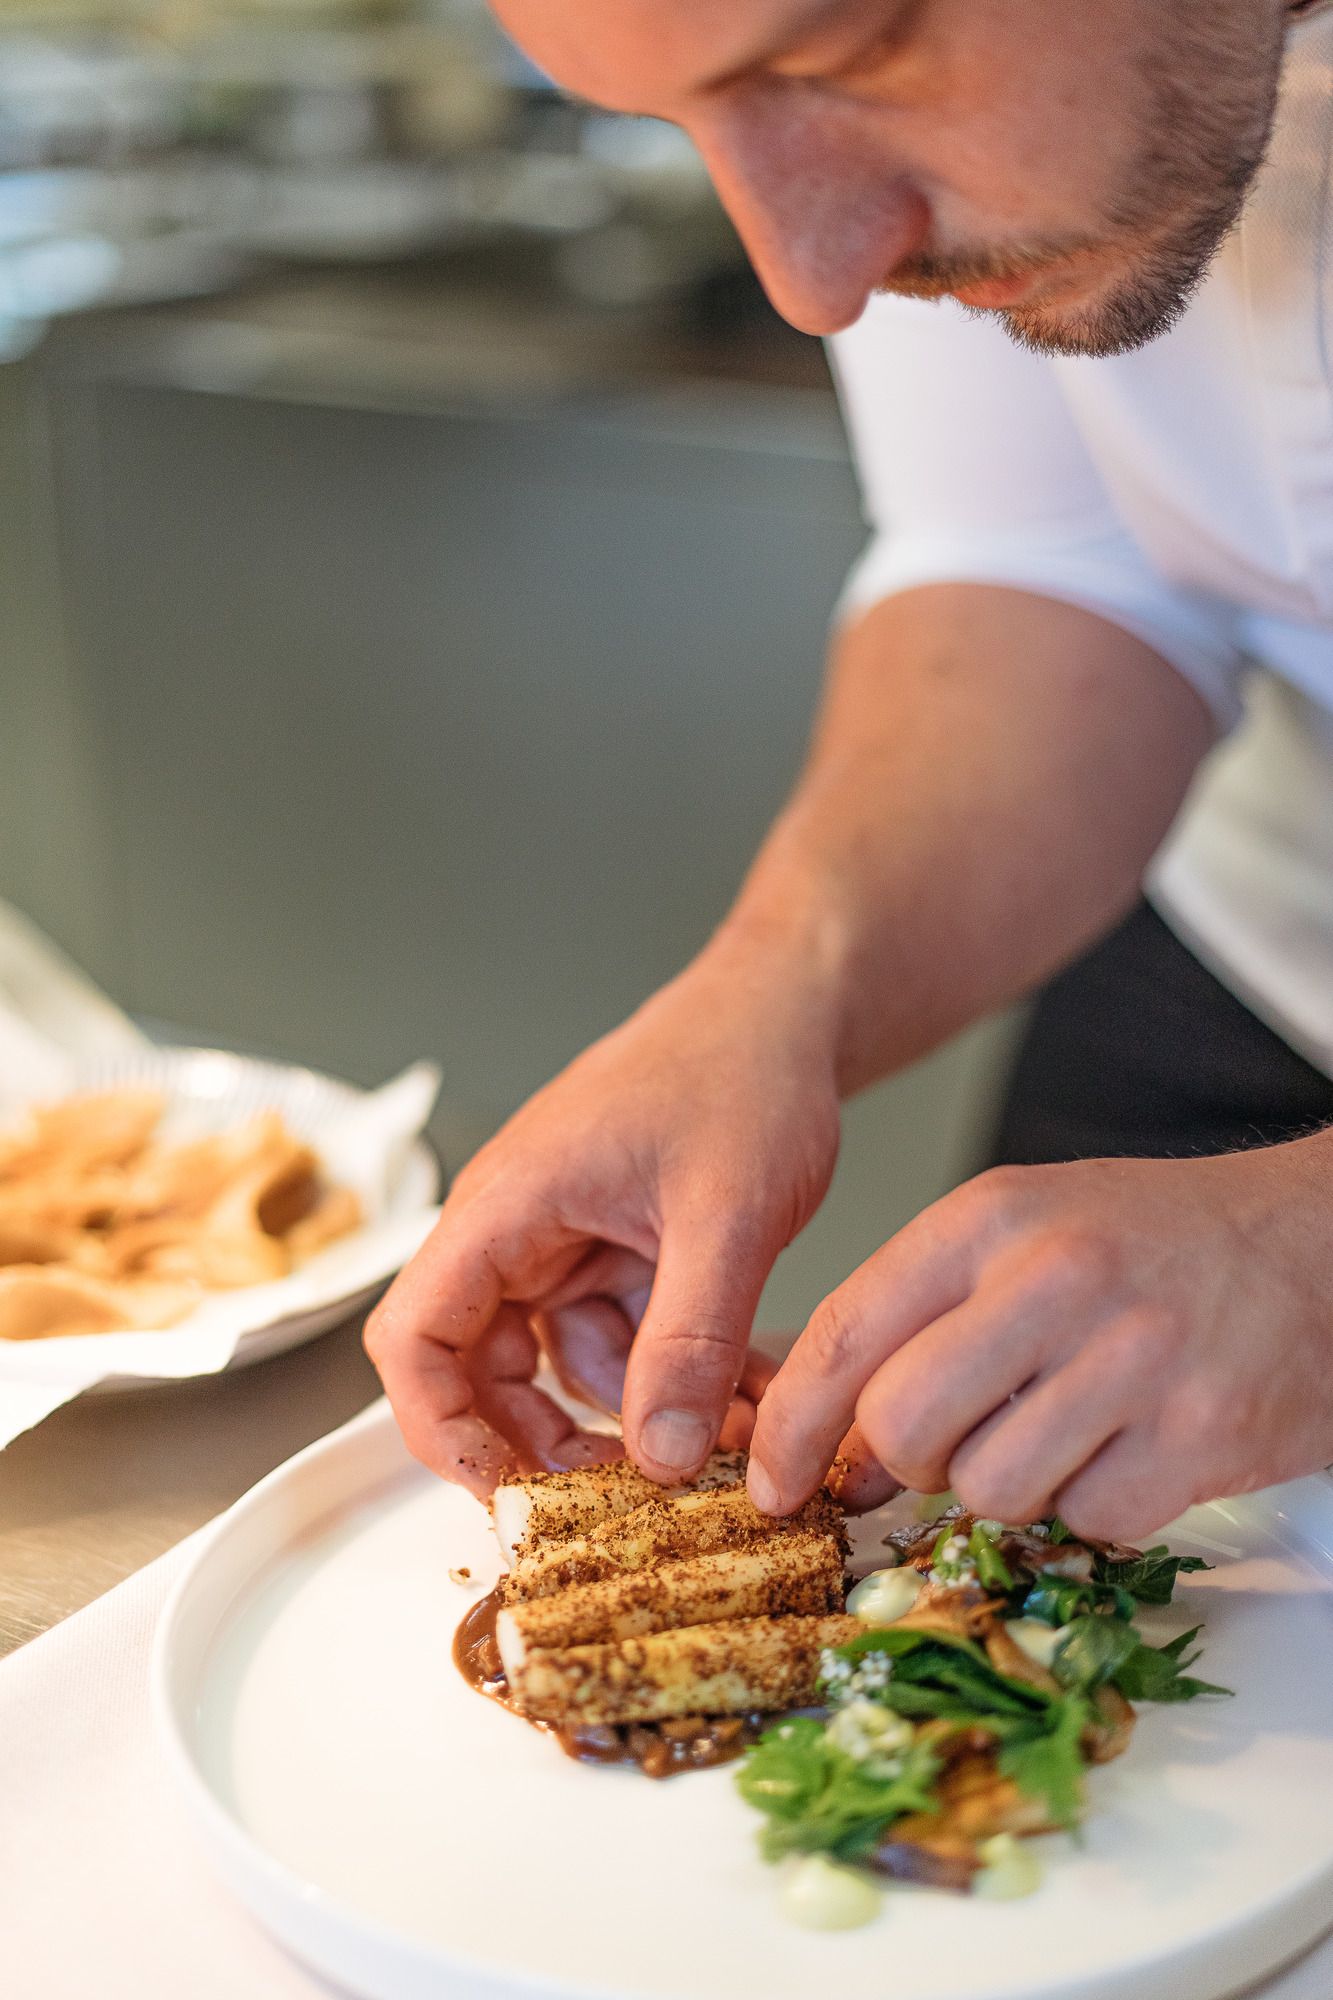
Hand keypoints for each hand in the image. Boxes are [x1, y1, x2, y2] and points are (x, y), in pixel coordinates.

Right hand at [364, 938, 840, 1495]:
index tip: (503, 1494)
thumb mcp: (727, 1215)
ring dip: (632, 1415)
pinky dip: (672, 1375)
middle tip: (621, 1503)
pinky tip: (743, 1393)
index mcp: (507, 1206)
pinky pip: (623, 1339)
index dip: (439, 1427)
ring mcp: (567, 1241)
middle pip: (477, 1368)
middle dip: (543, 1442)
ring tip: (721, 1441)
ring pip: (562, 1365)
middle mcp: (519, 1229)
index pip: (413, 1335)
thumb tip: (659, 1458)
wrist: (787, 1010)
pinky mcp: (617, 1250)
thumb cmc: (740, 1069)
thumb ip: (691, 1339)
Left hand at [747, 1134, 1332, 1540]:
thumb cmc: (1151, 1241)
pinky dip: (1094, 1506)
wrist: (1314, 1240)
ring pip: (991, 1488)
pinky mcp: (1201, 1434)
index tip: (775, 1479)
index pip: (847, 1331)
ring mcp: (1132, 1358)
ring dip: (1009, 1485)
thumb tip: (831, 1444)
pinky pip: (1089, 1520)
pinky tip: (1126, 1447)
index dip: (792, 1424)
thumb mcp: (1021, 1232)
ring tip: (1060, 1429)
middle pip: (903, 1425)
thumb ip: (922, 1318)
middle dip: (905, 1463)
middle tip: (950, 1446)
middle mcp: (1057, 1278)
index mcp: (991, 1218)